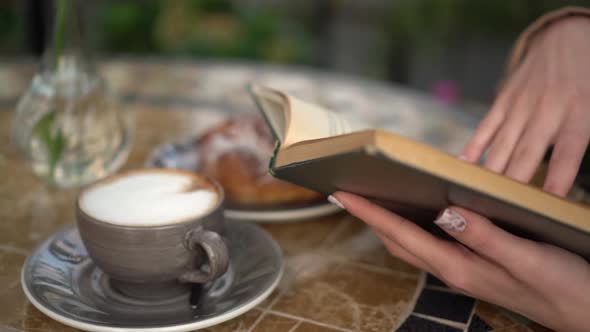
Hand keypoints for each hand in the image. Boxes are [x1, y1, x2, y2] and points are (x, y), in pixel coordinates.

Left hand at [332, 192, 589, 331]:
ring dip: (387, 222)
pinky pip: (431, 245)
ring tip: (371, 199)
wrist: (584, 312)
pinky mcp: (474, 267)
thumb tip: (443, 211)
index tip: (342, 194)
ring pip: (411, 244)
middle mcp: (452, 270)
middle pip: (397, 241)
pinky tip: (417, 212)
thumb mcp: (525, 258)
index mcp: (458, 267)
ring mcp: (462, 270)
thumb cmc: (562, 286)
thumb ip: (484, 236)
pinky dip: (413, 227)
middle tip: (347, 192)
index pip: (401, 235)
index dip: (369, 213)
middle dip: (369, 217)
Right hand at [462, 17, 589, 196]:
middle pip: (526, 155)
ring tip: (476, 198)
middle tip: (499, 211)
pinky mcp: (503, 100)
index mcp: (578, 114)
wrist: (565, 38)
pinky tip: (462, 165)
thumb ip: (585, 137)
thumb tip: (577, 176)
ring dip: (489, 173)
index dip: (555, 181)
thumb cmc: (588, 79)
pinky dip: (473, 147)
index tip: (545, 207)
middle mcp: (547, 111)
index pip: (565, 156)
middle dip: (512, 186)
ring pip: (502, 145)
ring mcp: (520, 105)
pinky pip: (486, 127)